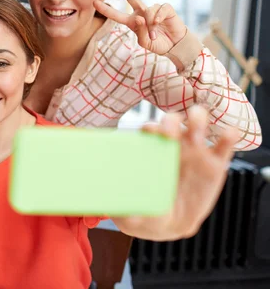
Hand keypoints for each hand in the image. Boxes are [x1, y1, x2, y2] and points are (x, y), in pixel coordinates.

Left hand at [94, 0, 187, 54]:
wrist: (175, 45)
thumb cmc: (158, 44)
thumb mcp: (145, 43)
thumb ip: (140, 32)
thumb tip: (140, 17)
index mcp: (133, 22)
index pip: (117, 15)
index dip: (106, 10)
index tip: (94, 2)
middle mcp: (141, 13)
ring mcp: (153, 10)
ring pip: (147, 11)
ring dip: (151, 25)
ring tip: (155, 35)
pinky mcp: (166, 8)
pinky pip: (160, 9)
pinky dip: (158, 17)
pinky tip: (160, 23)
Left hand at [120, 106, 238, 238]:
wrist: (170, 223)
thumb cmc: (145, 211)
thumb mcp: (132, 214)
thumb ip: (125, 212)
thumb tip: (115, 213)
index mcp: (149, 152)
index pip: (149, 131)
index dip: (151, 129)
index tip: (151, 134)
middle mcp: (171, 145)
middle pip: (171, 121)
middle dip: (171, 121)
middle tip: (170, 134)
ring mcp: (194, 152)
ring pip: (197, 124)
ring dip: (198, 121)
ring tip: (196, 134)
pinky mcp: (215, 164)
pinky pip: (224, 144)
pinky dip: (228, 135)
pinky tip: (228, 134)